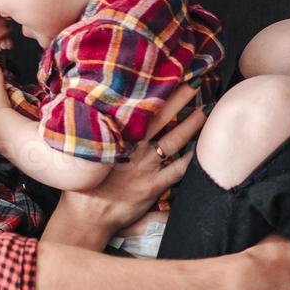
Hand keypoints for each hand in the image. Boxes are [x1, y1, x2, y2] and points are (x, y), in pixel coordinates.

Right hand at [55, 80, 207, 235]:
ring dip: (191, 124)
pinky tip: (201, 149)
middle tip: (195, 81)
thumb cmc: (83, 184)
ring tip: (205, 110)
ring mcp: (145, 167)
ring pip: (173, 141)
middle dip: (179, 98)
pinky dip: (190, 159)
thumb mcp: (84, 152)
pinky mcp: (153, 187)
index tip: (166, 73)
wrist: (86, 216)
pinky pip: (177, 170)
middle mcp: (133, 148)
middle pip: (160, 117)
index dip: (153, 90)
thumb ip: (96, 133)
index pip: (137, 107)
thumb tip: (97, 109)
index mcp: (116, 137)